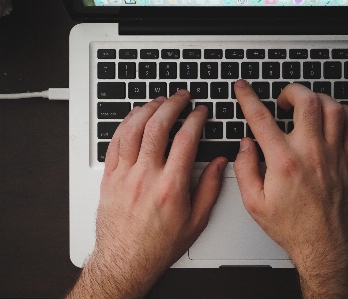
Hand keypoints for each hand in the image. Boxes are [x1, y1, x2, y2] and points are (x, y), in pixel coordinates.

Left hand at [67, 90, 226, 298]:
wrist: (126, 260)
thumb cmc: (159, 244)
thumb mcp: (196, 221)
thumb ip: (210, 188)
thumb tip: (220, 163)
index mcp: (171, 186)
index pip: (186, 139)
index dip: (196, 119)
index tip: (201, 112)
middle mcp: (146, 177)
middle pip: (158, 127)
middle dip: (172, 104)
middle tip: (181, 96)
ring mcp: (124, 175)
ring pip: (133, 129)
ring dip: (147, 109)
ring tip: (159, 100)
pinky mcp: (109, 178)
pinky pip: (114, 142)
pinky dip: (125, 124)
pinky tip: (134, 117)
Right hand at [233, 80, 347, 297]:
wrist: (324, 244)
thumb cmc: (292, 226)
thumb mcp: (254, 203)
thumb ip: (244, 169)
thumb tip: (245, 146)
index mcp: (284, 162)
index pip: (261, 118)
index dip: (248, 97)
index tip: (243, 88)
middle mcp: (311, 152)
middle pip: (306, 102)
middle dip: (291, 91)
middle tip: (282, 100)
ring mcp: (333, 154)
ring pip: (333, 108)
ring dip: (317, 99)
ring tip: (306, 106)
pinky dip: (344, 113)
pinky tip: (333, 116)